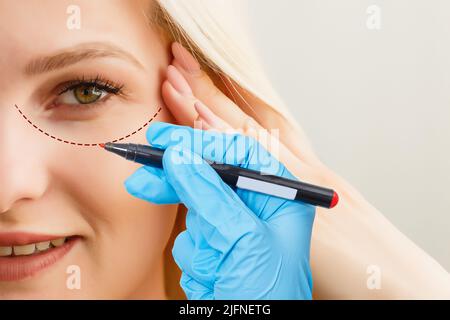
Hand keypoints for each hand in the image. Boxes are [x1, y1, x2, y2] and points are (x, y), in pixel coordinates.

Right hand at [125, 122, 314, 298]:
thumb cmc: (270, 299)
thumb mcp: (244, 241)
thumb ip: (210, 195)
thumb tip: (180, 158)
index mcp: (279, 200)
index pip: (238, 155)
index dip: (200, 143)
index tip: (165, 140)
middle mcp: (259, 212)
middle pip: (211, 179)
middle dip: (179, 183)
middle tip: (143, 175)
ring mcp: (236, 234)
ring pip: (196, 214)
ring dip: (198, 240)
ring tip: (215, 267)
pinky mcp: (217, 254)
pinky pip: (191, 242)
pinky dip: (195, 259)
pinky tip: (213, 279)